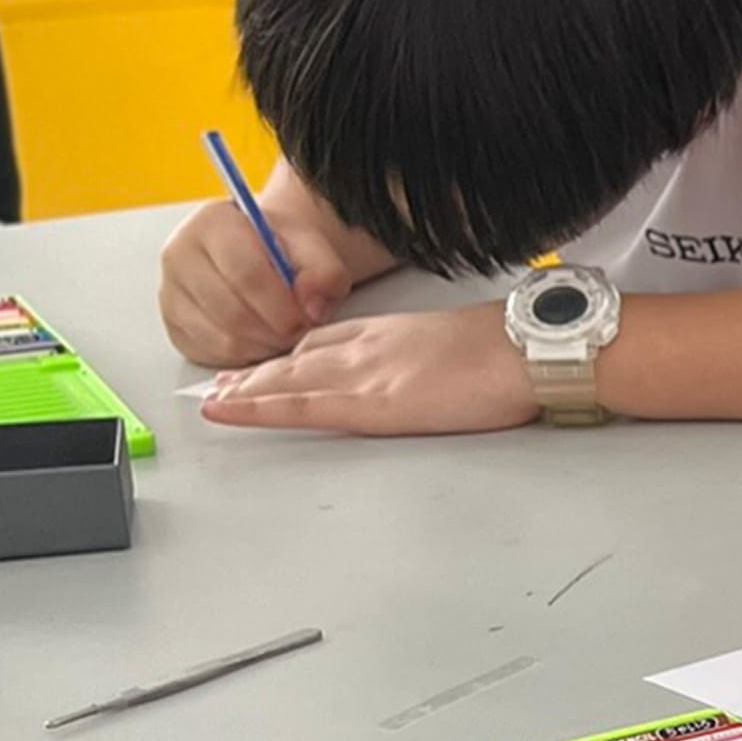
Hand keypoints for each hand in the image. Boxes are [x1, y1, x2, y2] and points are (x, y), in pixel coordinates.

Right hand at [157, 194, 352, 368]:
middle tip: (300, 331)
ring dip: (263, 346)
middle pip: (231, 312)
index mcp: (213, 224)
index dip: (282, 306)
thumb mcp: (313, 246)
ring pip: (221, 338)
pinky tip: (263, 339)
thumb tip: (313, 307)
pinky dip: (245, 355)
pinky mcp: (174, 325)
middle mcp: (181, 256)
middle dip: (275, 330)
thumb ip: (324, 271)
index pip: (245, 274)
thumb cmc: (283, 246)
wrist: (265, 251)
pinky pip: (212, 354)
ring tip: (285, 333)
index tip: (307, 318)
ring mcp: (171, 292)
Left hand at [199, 307, 536, 436]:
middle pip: (299, 358)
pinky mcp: (367, 403)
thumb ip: (438, 355)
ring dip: (246, 388)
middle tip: (222, 386)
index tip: (270, 362)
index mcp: (394, 332)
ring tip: (213, 399)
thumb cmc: (512, 347)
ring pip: (287, 378)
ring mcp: (363, 372)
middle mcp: (368, 346)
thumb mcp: (466, 343)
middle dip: (258, 372)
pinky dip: (256, 405)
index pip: (328, 339)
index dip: (292, 352)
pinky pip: (297, 404)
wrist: (528, 348)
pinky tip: (228, 408)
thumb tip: (439, 370)